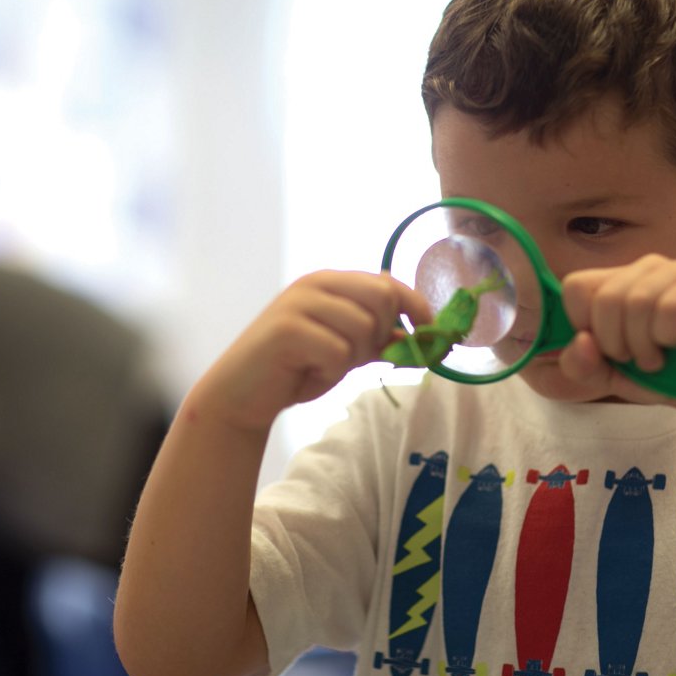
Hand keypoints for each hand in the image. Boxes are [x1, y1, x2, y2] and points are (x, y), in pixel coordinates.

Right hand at [193, 270, 431, 432]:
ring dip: (351, 358)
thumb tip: (427, 338)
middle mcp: (316, 284)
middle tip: (354, 357)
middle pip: (382, 298)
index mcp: (331, 281)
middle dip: (381, 336)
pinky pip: (338, 352)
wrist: (242, 394)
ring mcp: (300, 303)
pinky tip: (307, 373)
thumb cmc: (297, 369)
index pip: (389, 283)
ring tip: (323, 365)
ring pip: (363, 328)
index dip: (418, 307)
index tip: (433, 333)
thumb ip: (379, 338)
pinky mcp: (288, 329)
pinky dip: (330, 372)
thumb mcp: (346, 350)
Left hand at [557, 254, 675, 402]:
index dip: (582, 325)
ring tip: (656, 359)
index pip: (575, 286)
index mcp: (615, 281)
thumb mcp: (607, 376)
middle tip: (635, 359)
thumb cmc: (659, 377)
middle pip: (605, 298)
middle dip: (614, 343)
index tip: (605, 348)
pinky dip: (667, 338)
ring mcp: (675, 273)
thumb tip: (582, 340)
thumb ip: (579, 364)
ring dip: (643, 345)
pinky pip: (669, 308)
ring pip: (636, 302)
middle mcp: (644, 269)